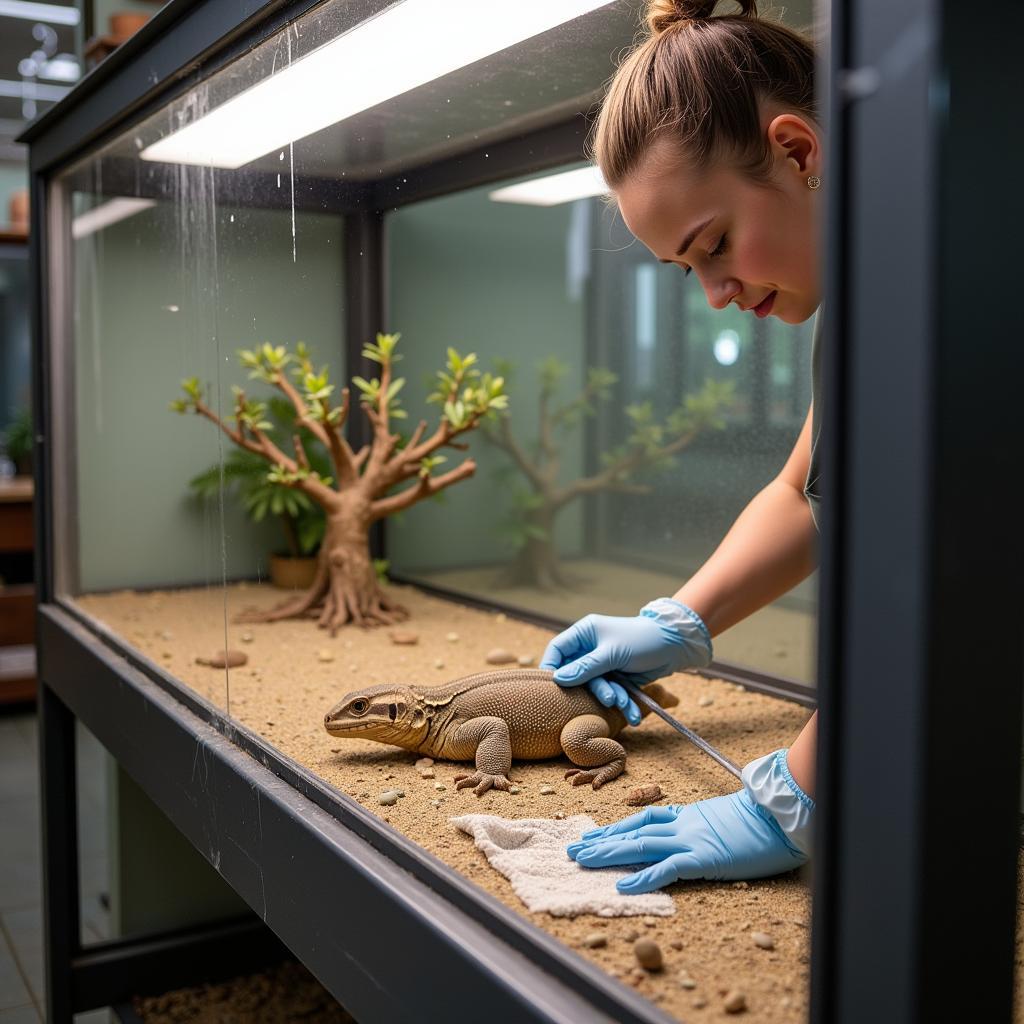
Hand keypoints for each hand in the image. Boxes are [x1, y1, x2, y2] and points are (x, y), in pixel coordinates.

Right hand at [540, 598, 711, 725]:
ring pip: (596, 687)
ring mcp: (604, 664)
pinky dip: (622, 702)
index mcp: (584, 633)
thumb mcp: (611, 653)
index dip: (551, 668)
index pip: (557, 650)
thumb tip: (558, 678)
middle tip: (608, 698)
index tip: (552, 688)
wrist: (675, 645)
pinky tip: (632, 712)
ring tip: (624, 704)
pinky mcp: (617, 677)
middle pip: (577, 674)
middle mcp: (590, 648)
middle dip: (594, 688)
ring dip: (611, 697)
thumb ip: (584, 667)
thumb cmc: (641, 640)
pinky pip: (612, 692)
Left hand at [566, 749, 812, 891]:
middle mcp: (682, 825)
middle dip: (600, 841)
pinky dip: (642, 877)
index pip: (643, 819)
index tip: (594, 835)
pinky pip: (666, 868)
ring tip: (582, 861)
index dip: (616, 827)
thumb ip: (707, 823)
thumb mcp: (726, 817)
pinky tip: (622, 885)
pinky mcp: (703, 859)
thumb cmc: (762, 819)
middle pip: (632, 832)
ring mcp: (691, 841)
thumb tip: (700, 830)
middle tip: (573, 850)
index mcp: (688, 816)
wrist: (781, 815)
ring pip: (640, 845)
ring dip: (608, 854)